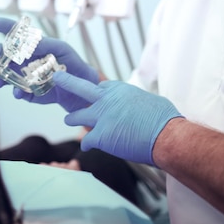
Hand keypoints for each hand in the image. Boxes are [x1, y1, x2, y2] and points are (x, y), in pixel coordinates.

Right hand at [0, 17, 99, 111]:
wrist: (80, 87)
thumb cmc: (72, 62)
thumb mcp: (62, 49)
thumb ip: (47, 44)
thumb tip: (31, 43)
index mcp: (32, 46)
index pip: (16, 34)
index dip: (6, 27)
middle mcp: (24, 60)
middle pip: (4, 54)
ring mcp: (24, 76)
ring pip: (5, 75)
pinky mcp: (28, 92)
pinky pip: (18, 92)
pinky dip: (16, 92)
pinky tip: (18, 93)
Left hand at [53, 71, 182, 164]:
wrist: (166, 136)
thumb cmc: (164, 119)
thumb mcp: (149, 100)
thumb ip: (136, 101)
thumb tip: (139, 106)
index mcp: (120, 90)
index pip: (101, 86)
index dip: (97, 91)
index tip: (95, 93)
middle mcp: (107, 100)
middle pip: (80, 87)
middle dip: (67, 82)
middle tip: (57, 78)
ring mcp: (102, 117)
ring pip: (77, 116)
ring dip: (72, 118)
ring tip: (68, 119)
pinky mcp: (100, 136)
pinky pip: (86, 139)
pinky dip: (86, 143)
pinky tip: (86, 146)